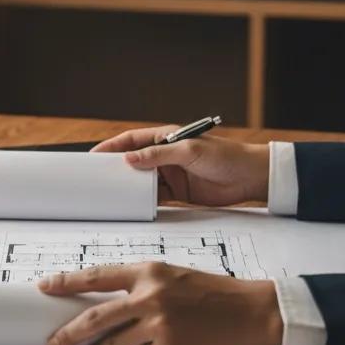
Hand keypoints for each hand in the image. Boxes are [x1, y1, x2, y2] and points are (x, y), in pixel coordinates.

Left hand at [39, 263, 282, 344]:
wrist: (252, 312)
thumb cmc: (213, 293)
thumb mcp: (173, 275)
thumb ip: (139, 284)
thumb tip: (103, 300)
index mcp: (149, 271)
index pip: (97, 275)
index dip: (66, 282)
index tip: (45, 286)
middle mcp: (150, 296)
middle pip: (95, 317)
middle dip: (68, 332)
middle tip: (51, 342)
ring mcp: (159, 325)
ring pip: (111, 344)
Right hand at [92, 125, 268, 205]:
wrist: (250, 177)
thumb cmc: (225, 156)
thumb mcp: (189, 151)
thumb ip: (158, 154)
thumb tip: (128, 159)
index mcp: (165, 137)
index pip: (131, 140)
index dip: (112, 147)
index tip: (94, 156)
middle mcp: (165, 155)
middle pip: (133, 161)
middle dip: (115, 169)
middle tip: (95, 178)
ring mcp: (170, 174)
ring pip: (142, 180)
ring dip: (128, 187)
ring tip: (110, 195)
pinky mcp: (178, 192)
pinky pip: (154, 197)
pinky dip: (143, 202)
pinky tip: (133, 207)